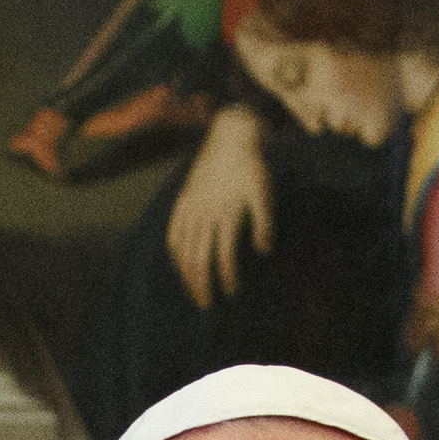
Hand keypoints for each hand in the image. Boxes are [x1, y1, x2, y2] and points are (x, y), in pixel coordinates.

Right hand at [166, 103, 275, 304]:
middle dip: (201, 284)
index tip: (231, 293)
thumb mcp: (264, 191)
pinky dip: (174, 251)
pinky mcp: (184, 201)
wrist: (232, 135)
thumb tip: (263, 251)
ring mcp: (190, 208)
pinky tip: (178, 262)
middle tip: (206, 304)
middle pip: (198, 258)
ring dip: (186, 273)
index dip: (226, 277)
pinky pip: (173, 232)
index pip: (222, 255)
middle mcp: (204, 214)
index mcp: (225, 213)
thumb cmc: (253, 165)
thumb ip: (264, 222)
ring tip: (192, 289)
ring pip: (183, 249)